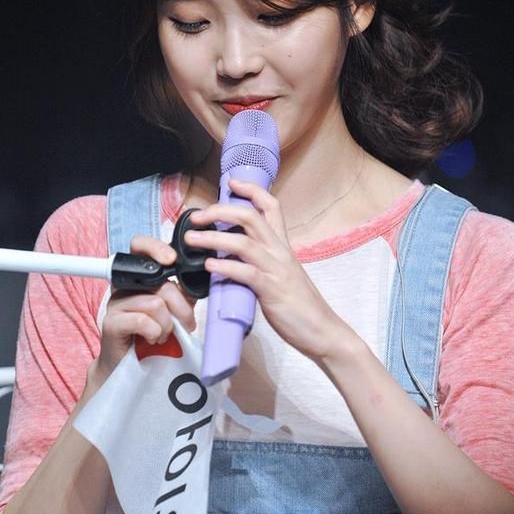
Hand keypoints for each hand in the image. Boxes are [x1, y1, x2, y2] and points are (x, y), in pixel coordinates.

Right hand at [94, 235, 197, 380]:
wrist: (131, 365)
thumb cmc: (153, 333)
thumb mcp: (173, 308)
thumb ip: (183, 292)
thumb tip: (199, 280)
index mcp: (138, 276)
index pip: (140, 246)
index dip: (156, 247)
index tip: (171, 260)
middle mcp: (124, 284)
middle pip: (161, 283)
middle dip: (181, 308)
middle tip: (186, 323)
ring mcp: (115, 302)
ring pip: (156, 304)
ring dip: (167, 325)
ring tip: (164, 334)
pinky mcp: (111, 322)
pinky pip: (143, 321)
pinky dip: (155, 332)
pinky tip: (152, 338)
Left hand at [184, 176, 347, 363]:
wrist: (321, 330)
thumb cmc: (299, 305)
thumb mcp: (281, 274)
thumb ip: (260, 262)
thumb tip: (233, 258)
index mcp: (282, 246)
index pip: (271, 207)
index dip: (251, 191)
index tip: (232, 182)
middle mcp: (280, 252)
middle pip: (251, 217)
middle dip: (220, 211)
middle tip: (197, 215)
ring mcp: (276, 269)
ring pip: (243, 242)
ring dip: (213, 238)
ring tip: (191, 238)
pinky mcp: (272, 290)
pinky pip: (246, 273)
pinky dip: (225, 266)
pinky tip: (209, 266)